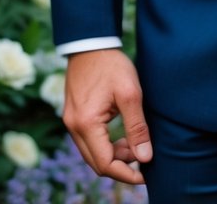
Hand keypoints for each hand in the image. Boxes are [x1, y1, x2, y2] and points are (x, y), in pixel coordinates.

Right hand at [63, 49, 151, 184]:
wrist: (91, 42)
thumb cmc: (111, 64)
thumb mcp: (130, 93)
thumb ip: (137, 127)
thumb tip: (145, 158)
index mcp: (86, 124)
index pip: (105, 164)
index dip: (126, 174)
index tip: (145, 175)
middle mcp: (73, 127)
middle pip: (96, 163)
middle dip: (121, 166)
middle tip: (143, 159)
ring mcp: (71, 122)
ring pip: (92, 153)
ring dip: (114, 156)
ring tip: (135, 146)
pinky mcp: (73, 116)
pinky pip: (89, 141)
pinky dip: (105, 145)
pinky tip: (122, 137)